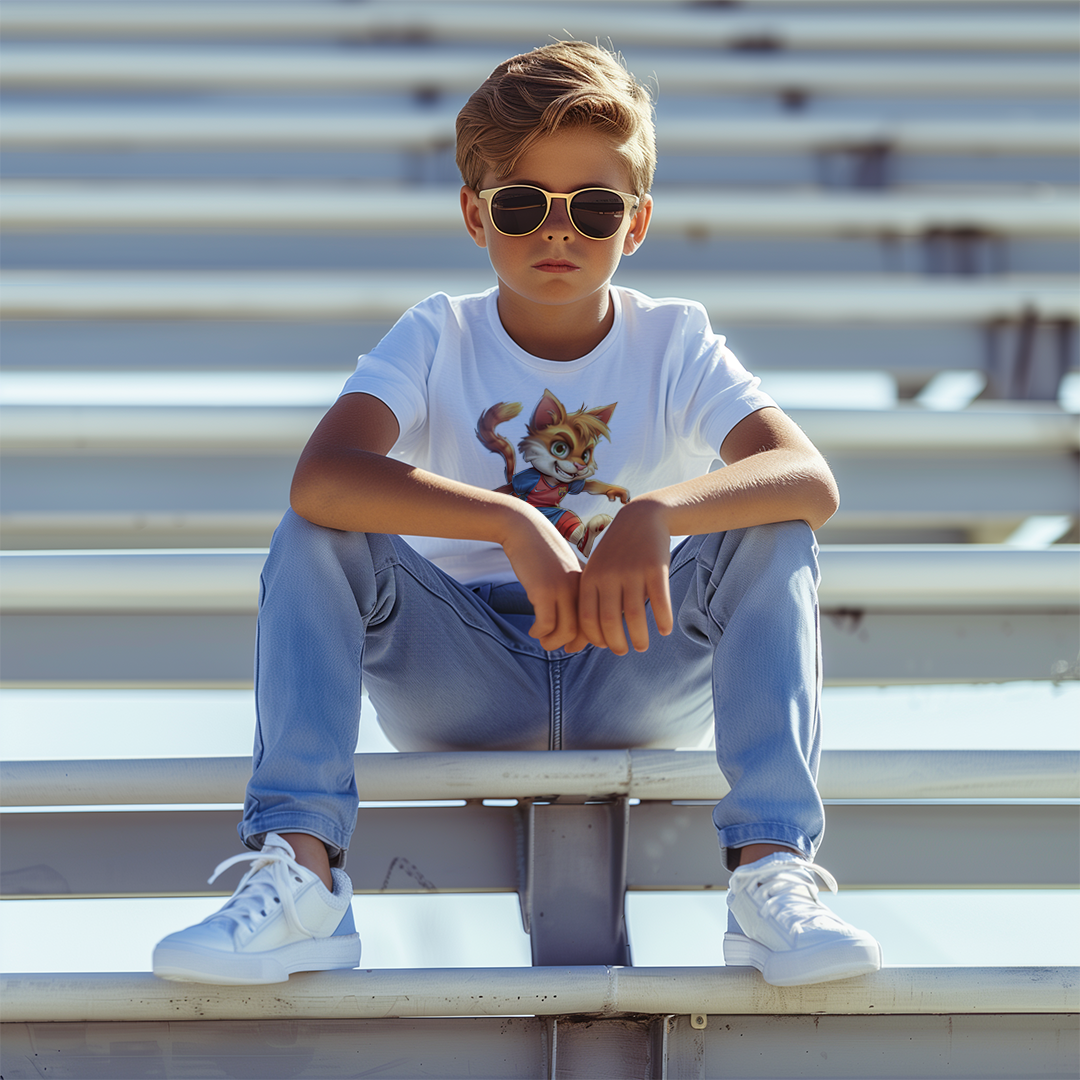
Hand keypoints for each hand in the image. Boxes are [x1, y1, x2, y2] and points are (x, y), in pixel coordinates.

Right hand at [499, 507, 584, 651]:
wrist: (524, 528)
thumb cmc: (543, 551)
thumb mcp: (565, 569)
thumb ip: (574, 589)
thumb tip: (574, 620)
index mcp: (589, 583)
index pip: (597, 620)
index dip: (586, 638)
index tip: (572, 646)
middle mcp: (581, 587)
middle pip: (585, 629)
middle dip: (572, 645)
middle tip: (557, 648)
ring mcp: (563, 588)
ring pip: (566, 631)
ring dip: (553, 643)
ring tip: (543, 641)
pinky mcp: (544, 590)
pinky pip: (546, 624)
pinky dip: (539, 633)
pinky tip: (533, 631)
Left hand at [575, 500, 673, 654]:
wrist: (642, 517)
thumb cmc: (618, 551)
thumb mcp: (598, 569)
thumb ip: (594, 596)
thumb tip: (593, 635)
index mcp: (591, 578)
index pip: (587, 618)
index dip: (596, 638)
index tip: (606, 645)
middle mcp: (608, 576)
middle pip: (609, 621)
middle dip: (616, 643)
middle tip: (623, 652)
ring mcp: (632, 571)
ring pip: (634, 616)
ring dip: (639, 637)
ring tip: (642, 646)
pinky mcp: (655, 568)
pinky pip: (659, 602)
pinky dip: (662, 620)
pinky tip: (664, 630)